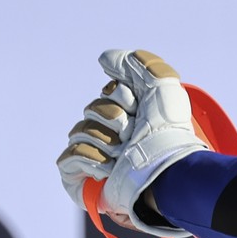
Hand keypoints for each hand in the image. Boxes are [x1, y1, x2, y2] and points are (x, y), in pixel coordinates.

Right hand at [56, 49, 206, 237]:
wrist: (164, 164)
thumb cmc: (167, 128)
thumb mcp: (160, 84)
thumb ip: (135, 63)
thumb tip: (103, 59)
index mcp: (133, 116)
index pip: (107, 94)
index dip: (122, 96)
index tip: (139, 107)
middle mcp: (116, 136)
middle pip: (91, 110)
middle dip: (114, 118)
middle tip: (134, 133)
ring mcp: (98, 158)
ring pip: (80, 132)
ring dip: (106, 141)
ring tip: (125, 154)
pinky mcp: (82, 178)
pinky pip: (69, 156)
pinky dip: (91, 160)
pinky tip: (110, 169)